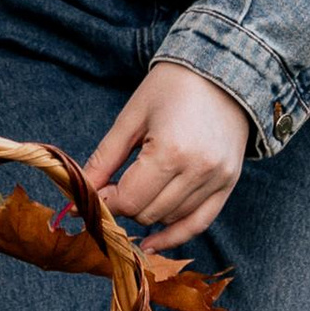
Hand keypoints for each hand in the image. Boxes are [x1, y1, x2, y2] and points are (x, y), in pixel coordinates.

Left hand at [86, 63, 250, 248]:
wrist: (223, 68)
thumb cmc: (172, 85)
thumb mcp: (132, 115)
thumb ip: (106, 157)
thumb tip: (81, 190)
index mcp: (171, 151)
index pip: (130, 199)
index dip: (106, 200)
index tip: (93, 194)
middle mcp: (198, 170)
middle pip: (148, 212)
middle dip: (124, 205)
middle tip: (112, 188)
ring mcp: (217, 180)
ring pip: (170, 218)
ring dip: (148, 213)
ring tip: (135, 192)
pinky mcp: (229, 184)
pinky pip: (200, 223)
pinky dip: (175, 235)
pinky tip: (152, 242)